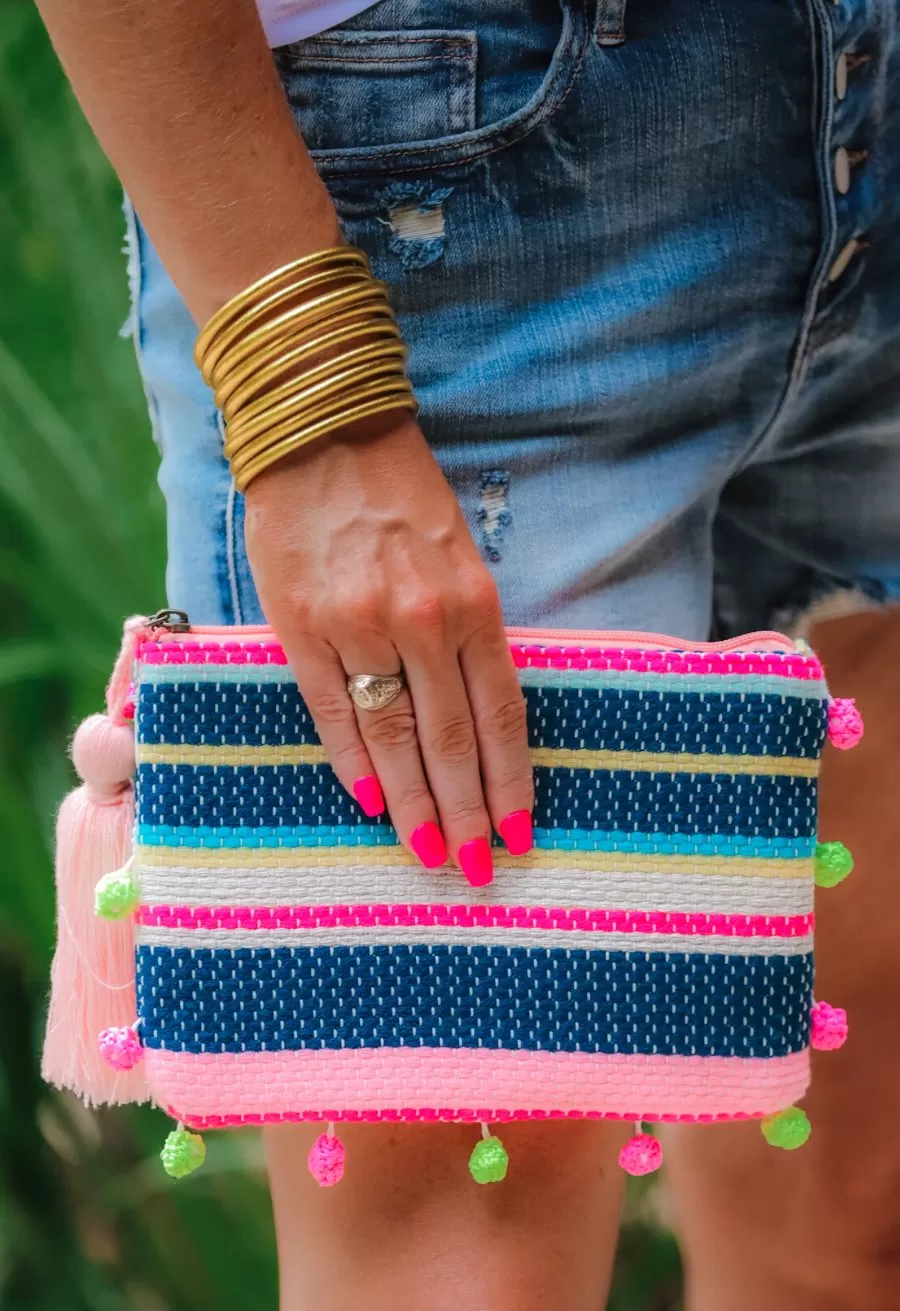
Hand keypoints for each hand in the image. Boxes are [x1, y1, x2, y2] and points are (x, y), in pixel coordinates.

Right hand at [244, 412, 533, 884]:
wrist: (322, 434)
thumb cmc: (401, 495)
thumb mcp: (460, 557)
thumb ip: (470, 633)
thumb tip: (477, 717)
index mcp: (473, 604)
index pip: (500, 714)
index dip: (511, 780)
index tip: (520, 832)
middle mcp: (421, 621)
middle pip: (450, 740)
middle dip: (467, 812)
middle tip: (477, 870)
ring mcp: (358, 625)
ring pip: (392, 736)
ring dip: (412, 803)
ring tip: (428, 853)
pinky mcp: (301, 627)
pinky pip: (330, 709)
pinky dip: (351, 759)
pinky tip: (368, 801)